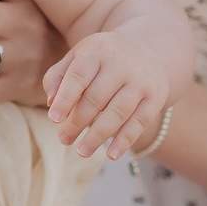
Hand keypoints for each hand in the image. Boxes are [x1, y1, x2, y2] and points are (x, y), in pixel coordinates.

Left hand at [43, 33, 169, 159]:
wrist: (148, 50)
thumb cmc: (102, 59)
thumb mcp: (78, 57)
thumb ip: (58, 76)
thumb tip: (50, 102)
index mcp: (97, 50)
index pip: (78, 76)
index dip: (65, 99)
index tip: (53, 119)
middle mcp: (121, 63)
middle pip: (96, 98)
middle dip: (77, 122)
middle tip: (64, 139)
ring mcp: (141, 81)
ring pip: (117, 112)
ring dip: (98, 135)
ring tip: (82, 151)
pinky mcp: (155, 97)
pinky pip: (139, 122)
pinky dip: (125, 140)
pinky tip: (111, 155)